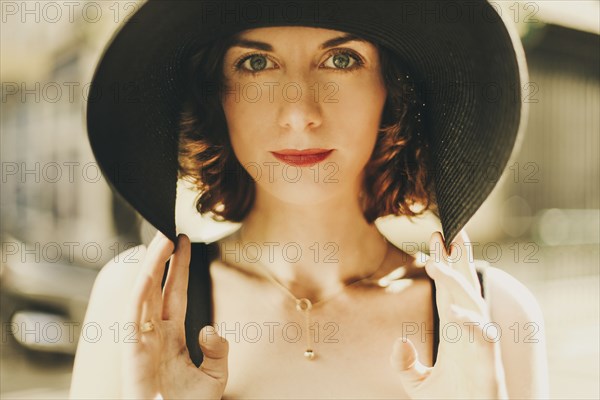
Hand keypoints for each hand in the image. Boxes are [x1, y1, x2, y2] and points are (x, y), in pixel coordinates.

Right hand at [121, 232, 228, 398]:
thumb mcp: (215, 376)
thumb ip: (218, 350)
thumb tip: (209, 327)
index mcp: (172, 337)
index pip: (175, 293)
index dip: (180, 268)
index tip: (186, 243)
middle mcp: (154, 334)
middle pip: (157, 287)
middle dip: (163, 258)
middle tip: (170, 230)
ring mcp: (141, 341)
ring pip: (144, 294)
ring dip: (152, 266)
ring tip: (163, 239)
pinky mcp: (131, 352)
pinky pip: (133, 317)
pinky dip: (140, 292)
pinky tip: (149, 271)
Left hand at [390, 230, 508, 398]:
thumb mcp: (416, 383)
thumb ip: (403, 363)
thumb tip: (399, 342)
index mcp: (453, 329)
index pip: (448, 289)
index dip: (444, 263)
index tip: (435, 237)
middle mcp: (468, 330)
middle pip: (464, 285)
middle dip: (458, 257)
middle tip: (447, 229)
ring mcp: (479, 343)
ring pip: (472, 302)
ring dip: (456, 281)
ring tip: (439, 261)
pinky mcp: (487, 362)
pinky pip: (482, 336)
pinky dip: (470, 321)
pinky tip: (454, 310)